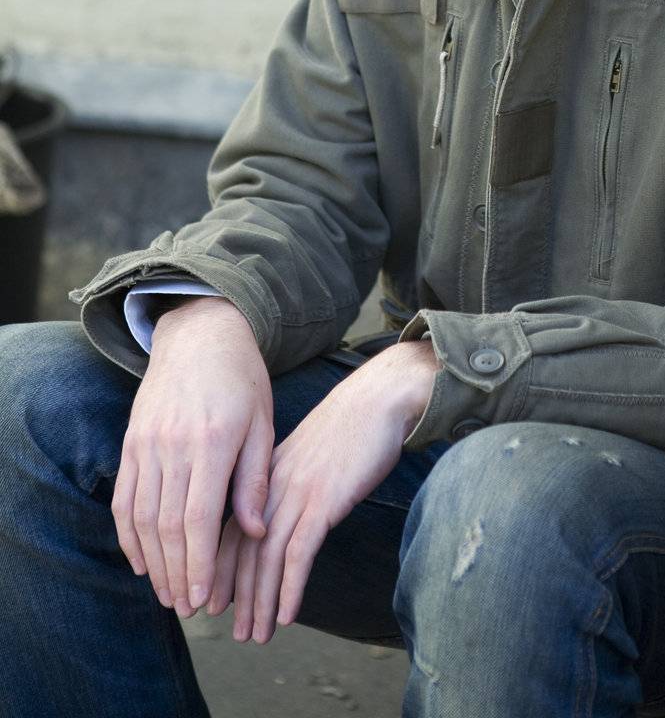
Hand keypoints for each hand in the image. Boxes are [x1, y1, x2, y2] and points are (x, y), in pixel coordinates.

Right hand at [110, 296, 273, 616]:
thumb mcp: (262, 423)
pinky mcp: (131, 442)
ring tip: (167, 593)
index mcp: (212, 441)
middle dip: (177, 574)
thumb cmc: (242, 380)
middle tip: (188, 608)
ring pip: (141, 518)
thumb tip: (256, 532)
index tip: (204, 600)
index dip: (199, 564)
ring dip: (152, 562)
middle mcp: (173, 445)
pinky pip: (123, 498)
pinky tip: (141, 560)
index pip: (199, 518)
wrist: (200, 334)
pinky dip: (128, 535)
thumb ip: (256, 478)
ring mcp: (147, 444)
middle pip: (167, 526)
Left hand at [205, 338, 440, 642]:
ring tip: (258, 634)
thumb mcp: (310, 454)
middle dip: (237, 596)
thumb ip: (290, 482)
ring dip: (260, 602)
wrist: (380, 397)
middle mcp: (274, 485)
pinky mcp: (324, 500)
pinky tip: (288, 614)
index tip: (216, 601)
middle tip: (236, 633)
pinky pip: (300, 553)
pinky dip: (290, 588)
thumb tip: (283, 516)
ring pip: (267, 558)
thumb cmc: (352, 425)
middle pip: (243, 550)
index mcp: (266, 473)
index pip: (231, 529)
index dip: (220, 569)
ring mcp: (298, 492)